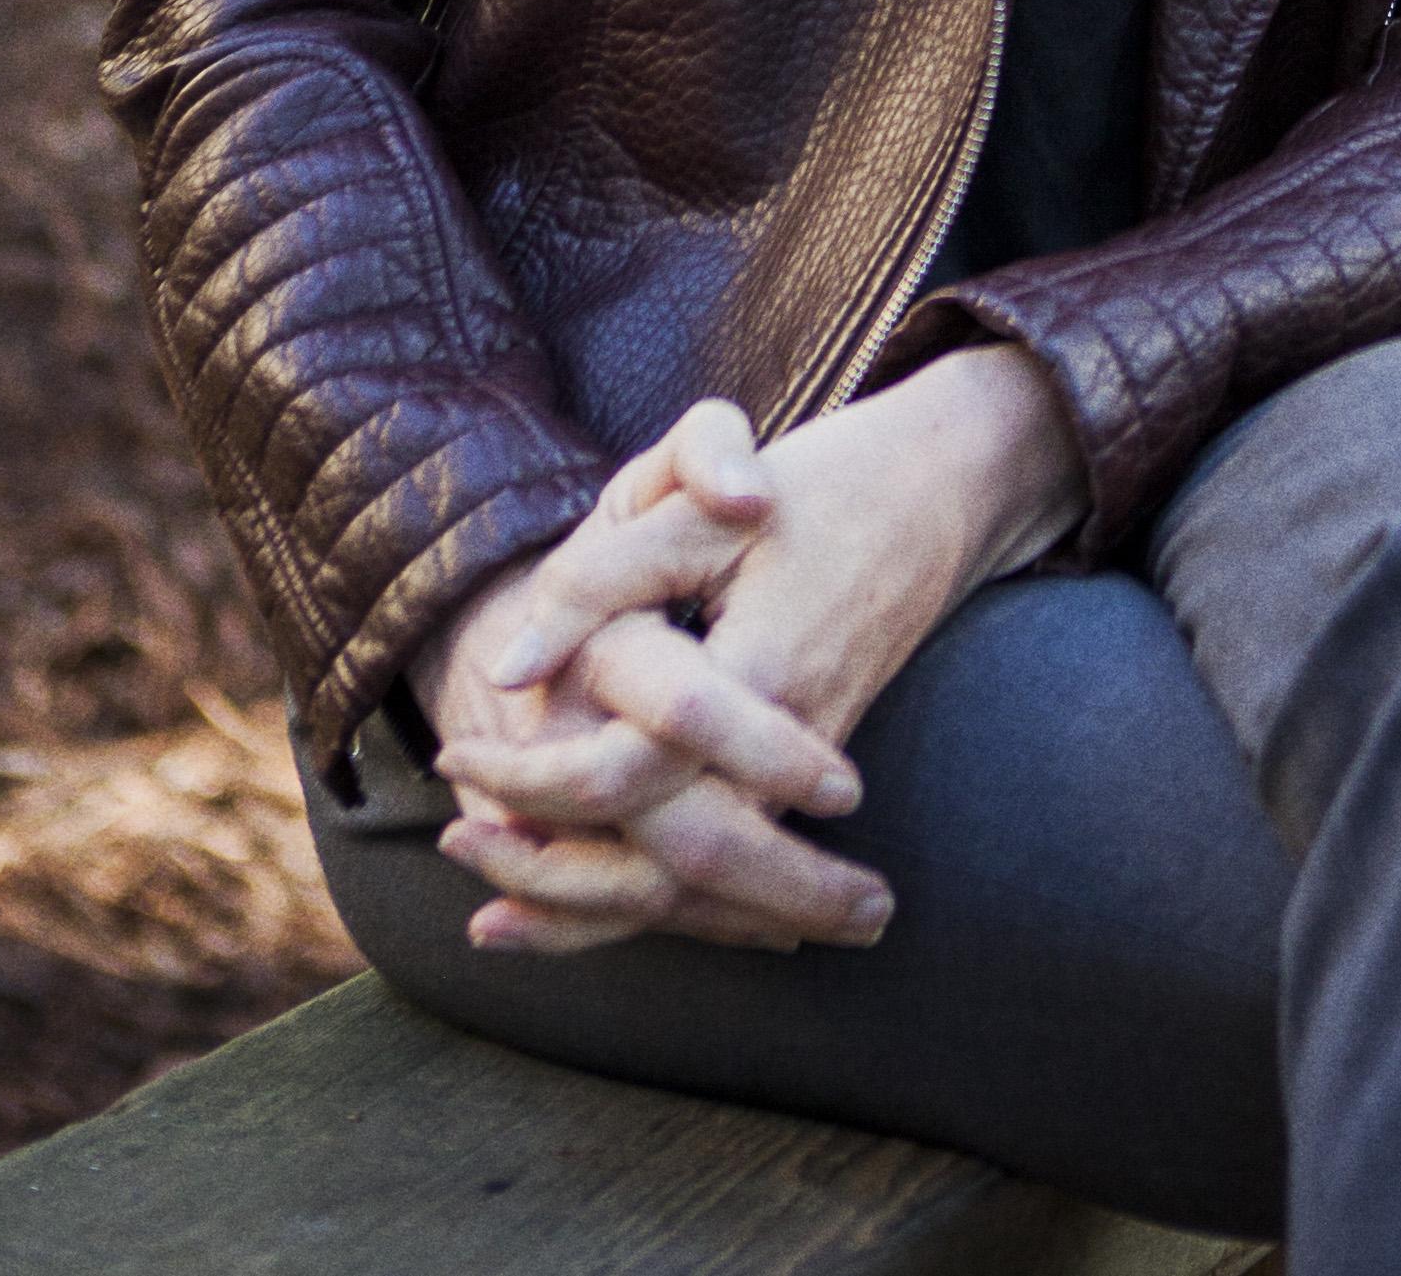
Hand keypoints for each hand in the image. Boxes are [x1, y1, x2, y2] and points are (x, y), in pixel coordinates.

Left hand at [421, 351, 1083, 960]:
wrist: (945, 489)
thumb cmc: (818, 484)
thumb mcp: (698, 500)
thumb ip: (600, 578)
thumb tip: (507, 671)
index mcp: (757, 673)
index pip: (628, 769)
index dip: (531, 776)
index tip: (455, 754)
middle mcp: (792, 750)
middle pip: (665, 867)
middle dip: (550, 874)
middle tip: (459, 843)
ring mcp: (809, 777)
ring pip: (702, 892)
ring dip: (595, 914)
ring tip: (493, 916)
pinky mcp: (810, 784)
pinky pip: (730, 871)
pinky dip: (658, 907)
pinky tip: (590, 916)